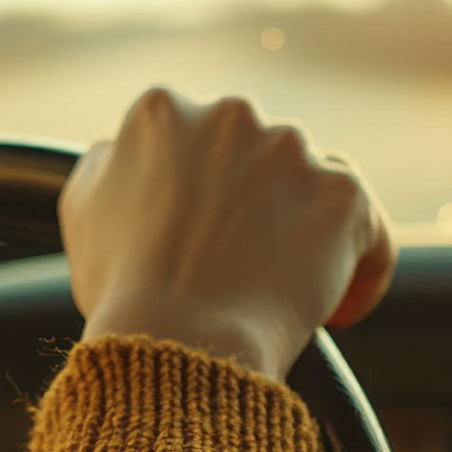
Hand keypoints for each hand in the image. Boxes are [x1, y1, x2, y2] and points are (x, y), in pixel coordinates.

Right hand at [62, 87, 395, 378]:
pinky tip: (337, 311)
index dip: (205, 191)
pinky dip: (361, 269)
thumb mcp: (83, 211)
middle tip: (243, 268)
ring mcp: (292, 150)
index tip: (204, 237)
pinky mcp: (344, 195)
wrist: (177, 340)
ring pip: (316, 186)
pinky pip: (368, 231)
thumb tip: (123, 152)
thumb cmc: (124, 292)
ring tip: (286, 291)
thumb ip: (110, 163)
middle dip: (258, 205)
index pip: (200, 139)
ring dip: (307, 230)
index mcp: (162, 111)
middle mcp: (231, 114)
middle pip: (261, 156)